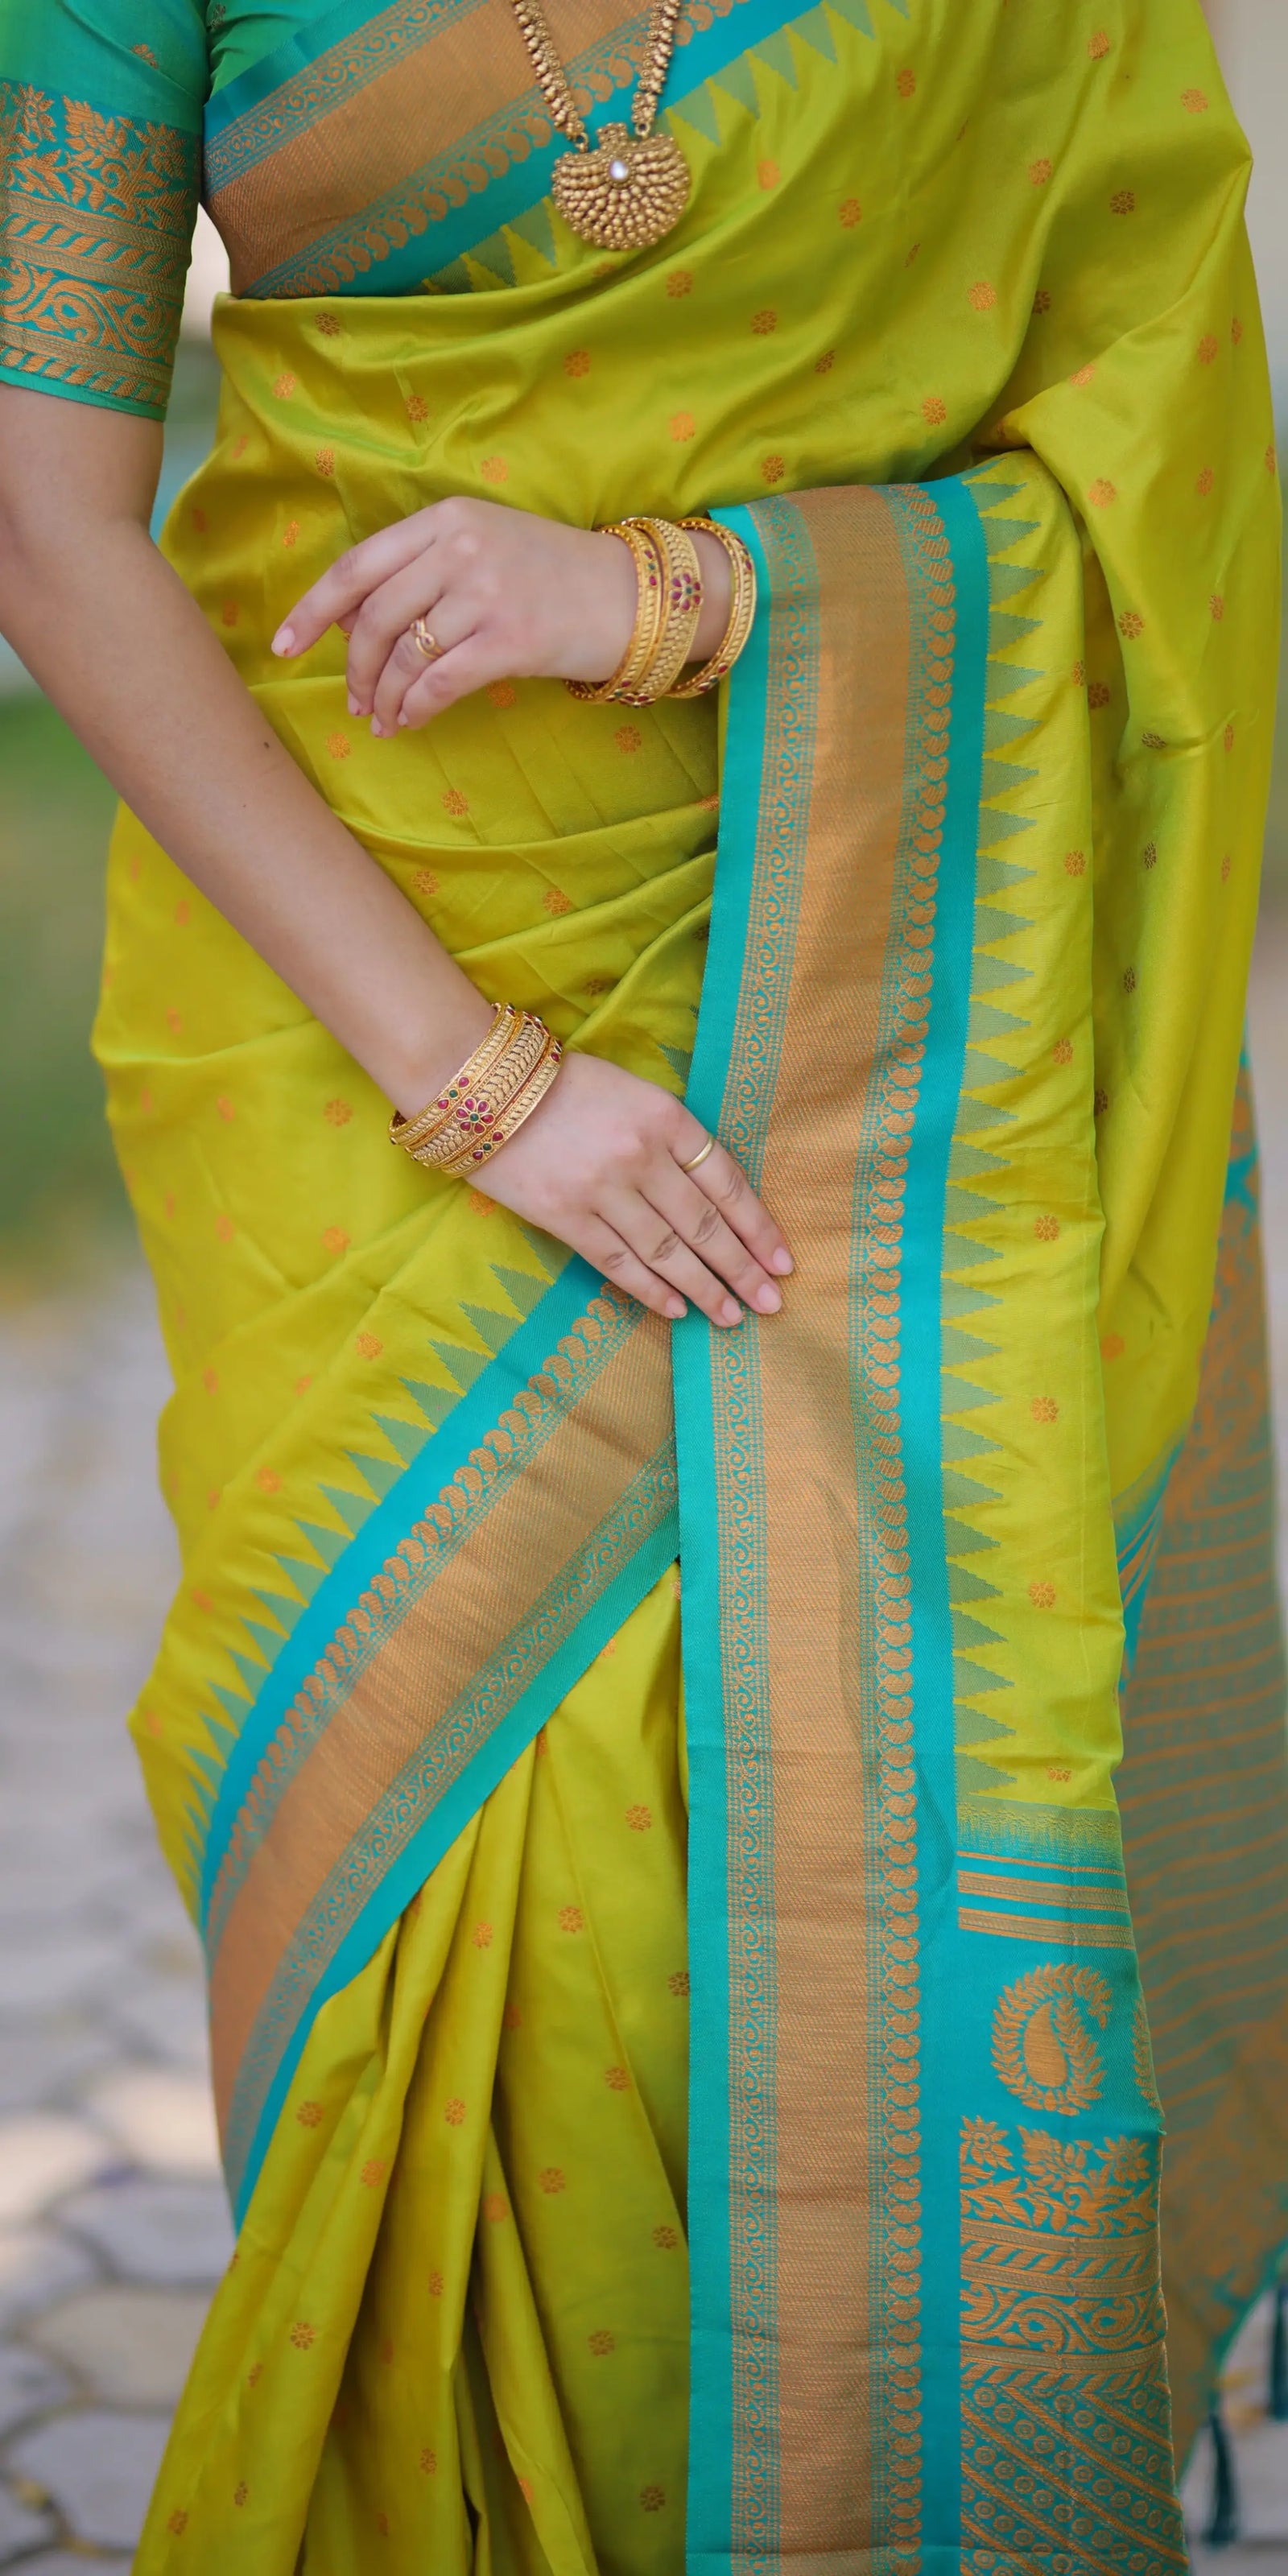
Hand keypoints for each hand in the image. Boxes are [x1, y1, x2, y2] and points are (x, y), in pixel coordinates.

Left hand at [271, 498, 730, 732]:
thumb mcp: (483, 548)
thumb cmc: (551, 578)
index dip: (313, 610)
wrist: (631, 596)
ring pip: (405, 655)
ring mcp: (487, 591)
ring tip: (382, 720)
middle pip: (375, 618)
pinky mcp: (511, 638)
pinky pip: (440, 682)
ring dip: (383, 697)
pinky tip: (411, 721)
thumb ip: (421, 572)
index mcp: (445, 518)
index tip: (284, 646)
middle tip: (354, 702)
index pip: (358, 566)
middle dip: (354, 669)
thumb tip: (352, 626)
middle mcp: (461, 546)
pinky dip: (416, 708)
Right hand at [477, 1051, 791, 1328]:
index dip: (758, 1227)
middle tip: (771, 1305)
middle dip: (743, 1269)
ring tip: (731, 1316)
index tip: (782, 1261)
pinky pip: (618, 1263)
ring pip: (667, 1251)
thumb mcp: (633, 1092)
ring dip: (704, 1289)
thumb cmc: (564, 1085)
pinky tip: (677, 1311)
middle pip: (704, 1225)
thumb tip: (711, 1197)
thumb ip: (671, 1138)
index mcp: (666, 1118)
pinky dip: (651, 1291)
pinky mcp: (565, 1216)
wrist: (482, 1085)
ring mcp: (603, 1190)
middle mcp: (641, 1156)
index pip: (726, 1182)